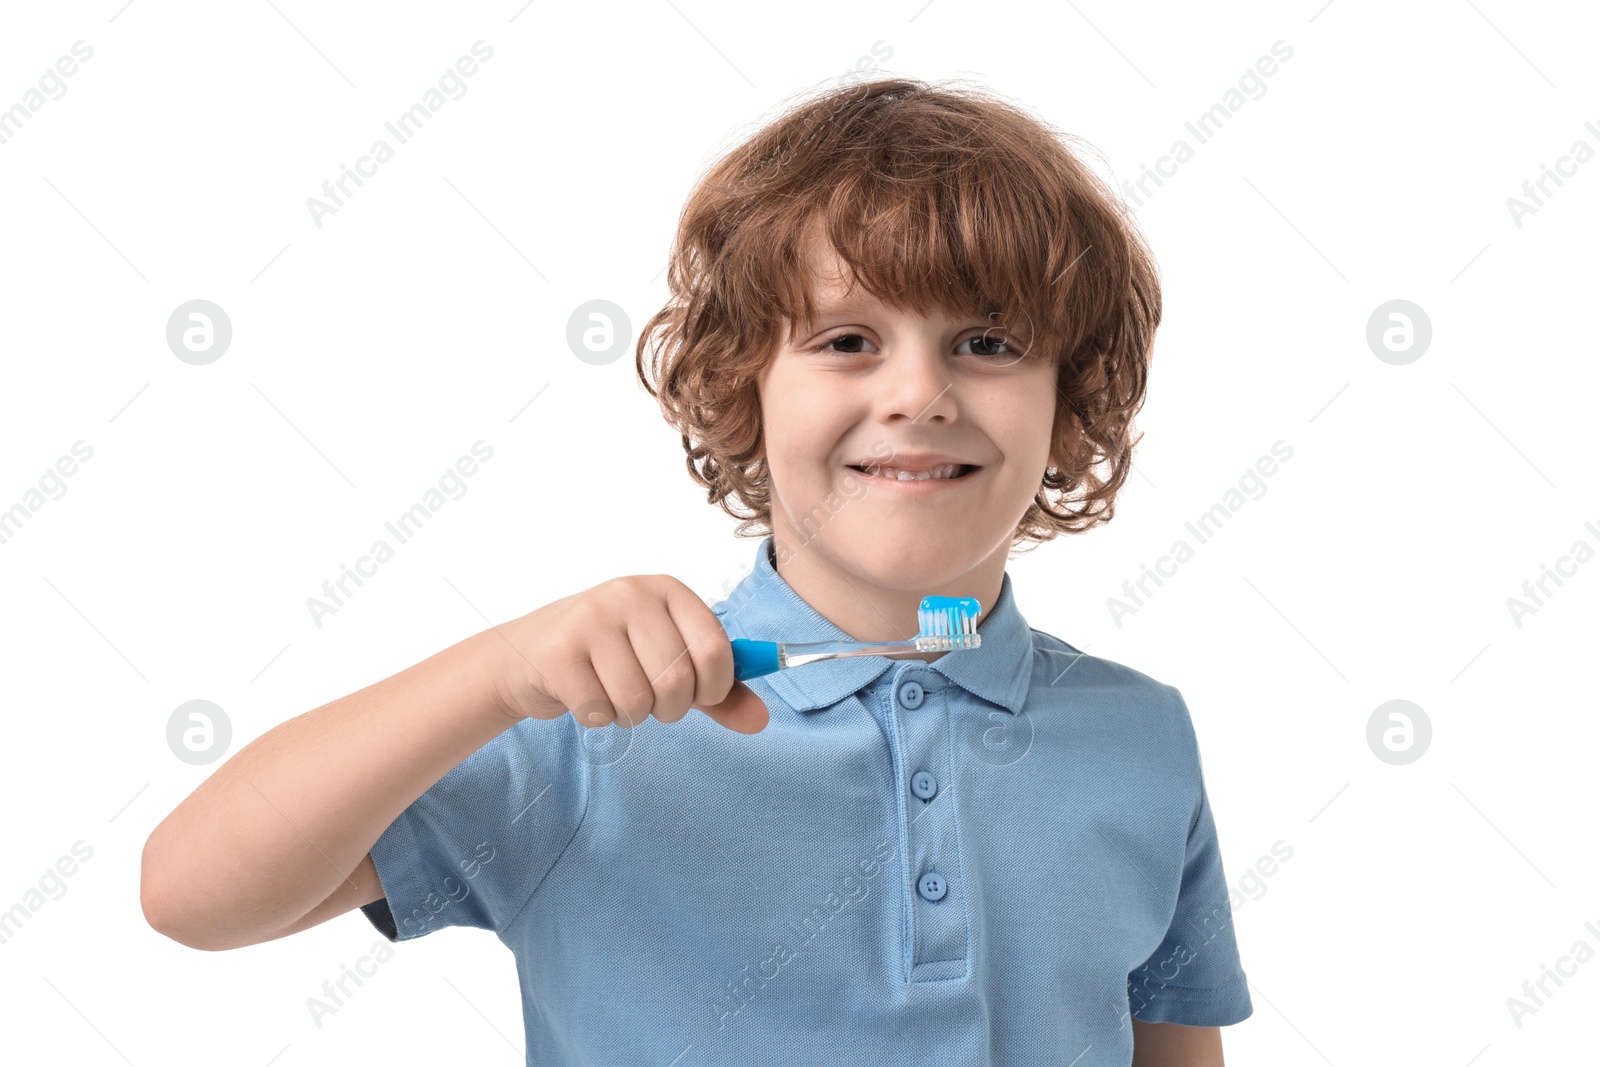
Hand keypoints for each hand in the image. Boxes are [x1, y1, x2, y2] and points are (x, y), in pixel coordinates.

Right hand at [489, 574, 768, 733]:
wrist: (528, 655)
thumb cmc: (611, 656)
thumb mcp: (669, 663)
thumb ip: (718, 691)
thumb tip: (760, 720)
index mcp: (668, 590)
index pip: (715, 649)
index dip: (714, 689)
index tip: (699, 696)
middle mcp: (630, 594)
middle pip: (677, 681)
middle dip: (669, 709)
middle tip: (650, 700)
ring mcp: (590, 618)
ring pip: (637, 701)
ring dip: (630, 715)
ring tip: (613, 692)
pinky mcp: (557, 651)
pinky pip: (599, 711)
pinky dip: (597, 717)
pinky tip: (583, 693)